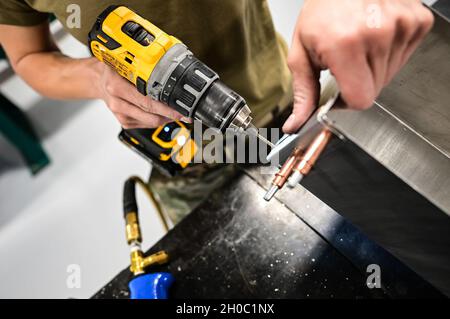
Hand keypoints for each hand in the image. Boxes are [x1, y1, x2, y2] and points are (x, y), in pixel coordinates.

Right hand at [97, 62, 186, 128]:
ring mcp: (120, 114)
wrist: (98, 80)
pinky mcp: (124, 122)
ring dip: (166, 119)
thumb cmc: (113, 69)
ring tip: (176, 113)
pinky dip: (157, 120)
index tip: (180, 109)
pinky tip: (162, 113)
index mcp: (117, 86)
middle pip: (151, 114)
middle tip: (185, 114)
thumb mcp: (126, 61)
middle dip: (171, 115)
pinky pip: (146, 124)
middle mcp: (118, 102)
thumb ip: (144, 66)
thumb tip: (170, 66)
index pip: (147, 101)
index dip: (166, 108)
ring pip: (150, 122)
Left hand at [283, 0, 433, 132]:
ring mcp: (401, 26)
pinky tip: (375, 37)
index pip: (360, 100)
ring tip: (359, 45)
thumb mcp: (302, 51)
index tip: (338, 90)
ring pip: (390, 75)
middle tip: (344, 60)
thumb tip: (296, 124)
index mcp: (345, 45)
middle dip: (357, 82)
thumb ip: (303, 92)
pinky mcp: (417, 21)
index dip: (347, 101)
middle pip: (375, 89)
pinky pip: (405, 56)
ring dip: (373, 67)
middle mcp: (378, 35)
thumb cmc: (322, 9)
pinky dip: (389, 53)